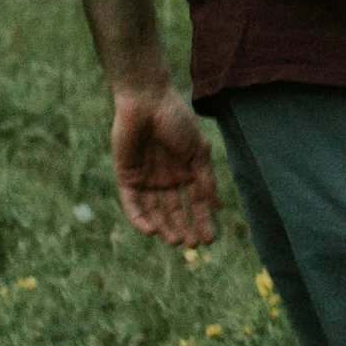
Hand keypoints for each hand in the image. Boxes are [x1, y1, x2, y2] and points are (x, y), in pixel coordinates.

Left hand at [111, 86, 219, 245]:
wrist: (147, 101)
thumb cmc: (176, 121)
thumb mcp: (198, 151)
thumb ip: (206, 179)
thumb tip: (218, 206)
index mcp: (186, 172)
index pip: (195, 203)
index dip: (202, 221)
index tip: (209, 239)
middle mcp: (166, 179)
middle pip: (175, 211)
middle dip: (184, 228)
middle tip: (192, 245)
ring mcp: (146, 179)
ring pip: (155, 212)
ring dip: (165, 227)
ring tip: (176, 240)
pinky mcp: (127, 177)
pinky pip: (133, 204)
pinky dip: (141, 218)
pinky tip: (152, 230)